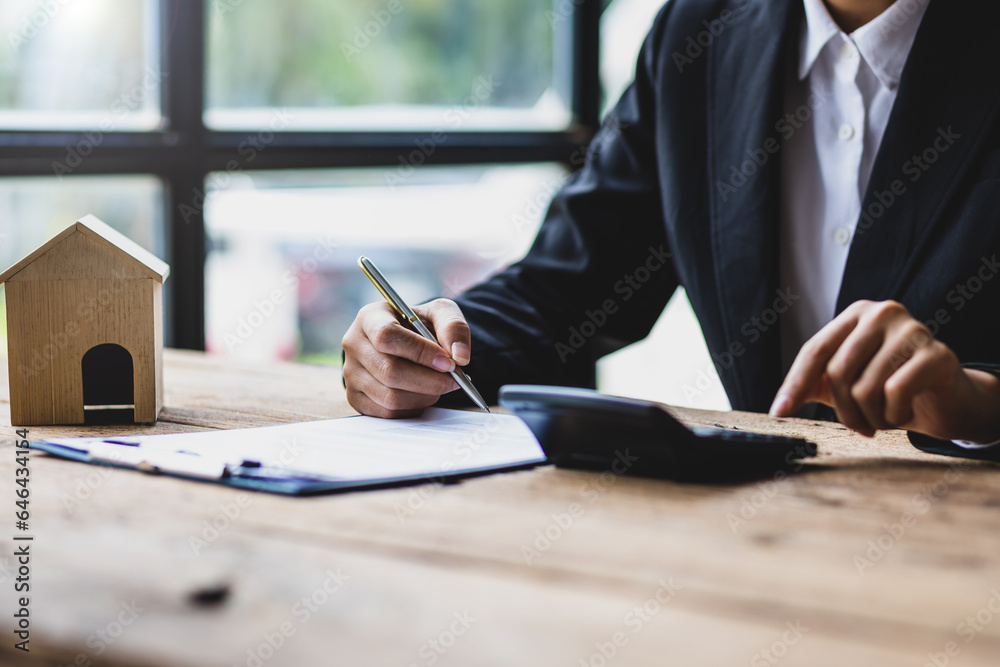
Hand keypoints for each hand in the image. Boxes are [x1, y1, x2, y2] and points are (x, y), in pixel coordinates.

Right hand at [342, 298, 470, 417]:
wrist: (404, 342)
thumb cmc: (419, 326)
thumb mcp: (439, 313)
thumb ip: (454, 327)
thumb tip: (460, 357)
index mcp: (370, 318)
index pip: (387, 336)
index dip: (420, 352)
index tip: (448, 362)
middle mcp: (354, 345)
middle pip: (389, 372)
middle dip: (429, 381)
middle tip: (454, 380)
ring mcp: (351, 374)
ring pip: (390, 397)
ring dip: (424, 396)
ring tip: (440, 385)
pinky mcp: (355, 397)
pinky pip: (388, 413)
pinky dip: (413, 408)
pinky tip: (425, 394)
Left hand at [770, 300, 999, 441]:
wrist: (947, 401)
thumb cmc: (892, 388)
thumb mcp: (847, 384)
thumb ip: (814, 384)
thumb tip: (781, 403)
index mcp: (856, 314)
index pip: (815, 350)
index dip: (795, 384)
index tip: (779, 412)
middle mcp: (882, 313)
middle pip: (837, 371)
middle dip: (843, 410)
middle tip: (859, 426)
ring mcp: (912, 330)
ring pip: (864, 387)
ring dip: (870, 417)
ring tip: (882, 419)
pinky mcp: (936, 354)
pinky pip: (895, 393)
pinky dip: (893, 415)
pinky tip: (902, 413)